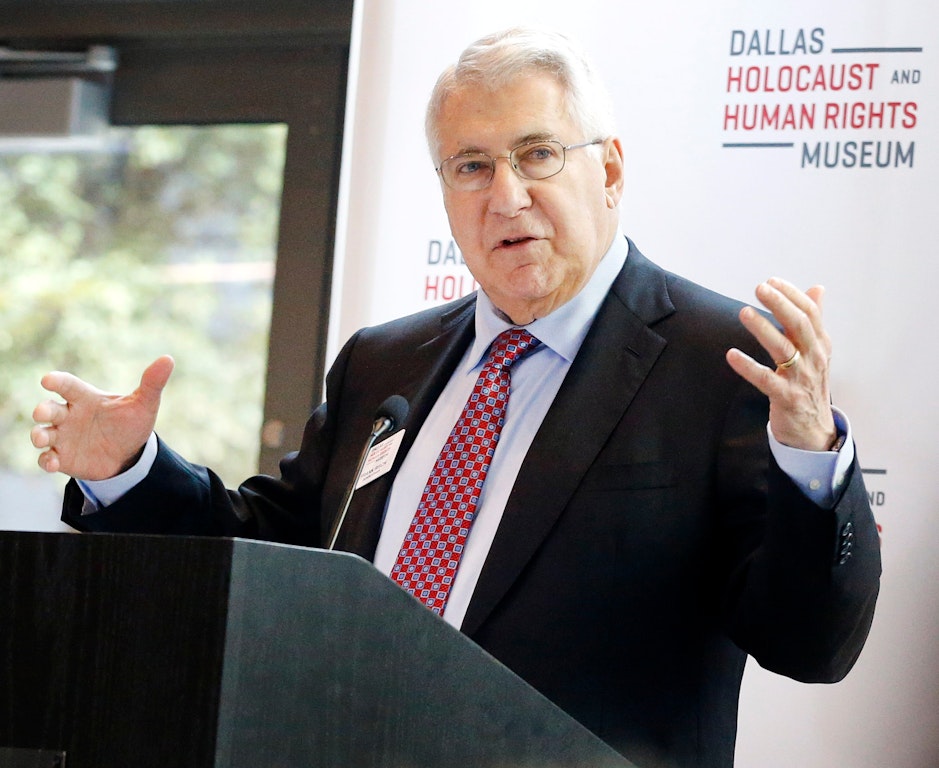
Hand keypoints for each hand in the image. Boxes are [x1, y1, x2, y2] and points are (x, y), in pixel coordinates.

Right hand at [31, 356, 174, 479]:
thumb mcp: (144, 405)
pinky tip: (53, 463)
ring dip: (39, 435)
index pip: (67, 385)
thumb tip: (168, 359)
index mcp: (86, 398)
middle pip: (49, 408)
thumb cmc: (131, 424)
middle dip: (43, 410)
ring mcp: (62, 437)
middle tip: (42, 413)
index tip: (47, 380)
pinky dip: (46, 461)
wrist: (129, 456)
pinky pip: (46, 459)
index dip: (57, 381)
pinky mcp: (61, 458)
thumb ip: (152, 383)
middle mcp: (69, 415)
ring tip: (43, 438)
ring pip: (42, 433)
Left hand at [725, 278, 836, 451]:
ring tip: (744, 312)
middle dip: (780, 304)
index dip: (791, 295)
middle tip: (760, 288)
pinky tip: (731, 354)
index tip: (771, 281)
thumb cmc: (810, 385)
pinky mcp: (786, 398)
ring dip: (763, 329)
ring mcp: (801, 379)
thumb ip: (814, 320)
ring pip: (783, 349)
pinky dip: (748, 367)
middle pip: (800, 325)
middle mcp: (814, 358)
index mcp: (820, 345)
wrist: (814, 430)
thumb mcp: (816, 352)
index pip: (810, 313)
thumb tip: (818, 288)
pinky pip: (765, 380)